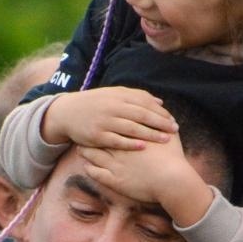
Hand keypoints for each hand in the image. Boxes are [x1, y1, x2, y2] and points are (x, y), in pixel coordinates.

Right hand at [43, 87, 176, 149]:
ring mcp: (104, 122)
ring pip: (131, 128)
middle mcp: (113, 107)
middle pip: (141, 115)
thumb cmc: (95, 103)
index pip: (144, 103)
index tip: (172, 120)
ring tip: (165, 140)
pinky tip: (143, 147)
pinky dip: (131, 143)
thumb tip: (160, 102)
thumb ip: (137, 97)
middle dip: (160, 123)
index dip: (160, 112)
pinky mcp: (97, 136)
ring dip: (150, 134)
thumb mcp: (114, 94)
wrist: (67, 112)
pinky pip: (117, 140)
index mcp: (118, 96)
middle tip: (174, 130)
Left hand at [78, 132, 212, 225]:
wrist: (172, 181)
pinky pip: (95, 174)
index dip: (104, 123)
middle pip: (98, 138)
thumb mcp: (170, 137)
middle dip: (90, 135)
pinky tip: (86, 167)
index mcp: (131, 136)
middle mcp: (120, 148)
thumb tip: (167, 117)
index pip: (112, 125)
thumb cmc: (173, 158)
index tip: (98, 120)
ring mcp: (115, 164)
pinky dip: (89, 169)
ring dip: (86, 151)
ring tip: (81, 149)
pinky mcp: (114, 180)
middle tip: (83, 133)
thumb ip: (164, 125)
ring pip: (93, 155)